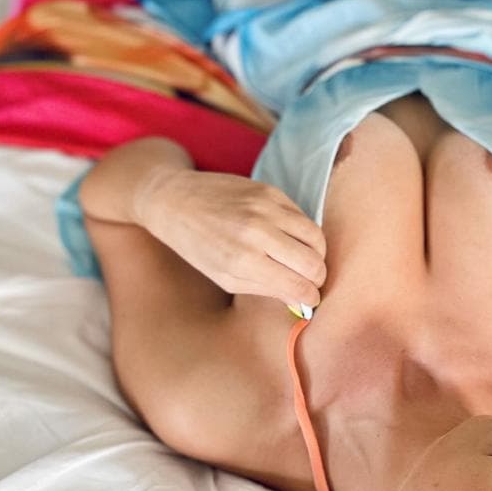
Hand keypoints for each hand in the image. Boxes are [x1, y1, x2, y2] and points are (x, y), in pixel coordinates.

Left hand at [140, 166, 326, 305]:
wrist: (174, 199)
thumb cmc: (196, 245)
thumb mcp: (224, 277)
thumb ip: (265, 288)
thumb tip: (299, 298)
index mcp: (242, 260)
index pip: (297, 284)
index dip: (310, 297)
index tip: (311, 300)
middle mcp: (257, 232)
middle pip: (313, 262)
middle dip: (318, 277)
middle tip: (311, 282)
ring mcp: (266, 207)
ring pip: (315, 236)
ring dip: (317, 254)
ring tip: (306, 261)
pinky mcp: (270, 190)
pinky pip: (303, 215)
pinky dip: (304, 232)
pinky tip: (292, 240)